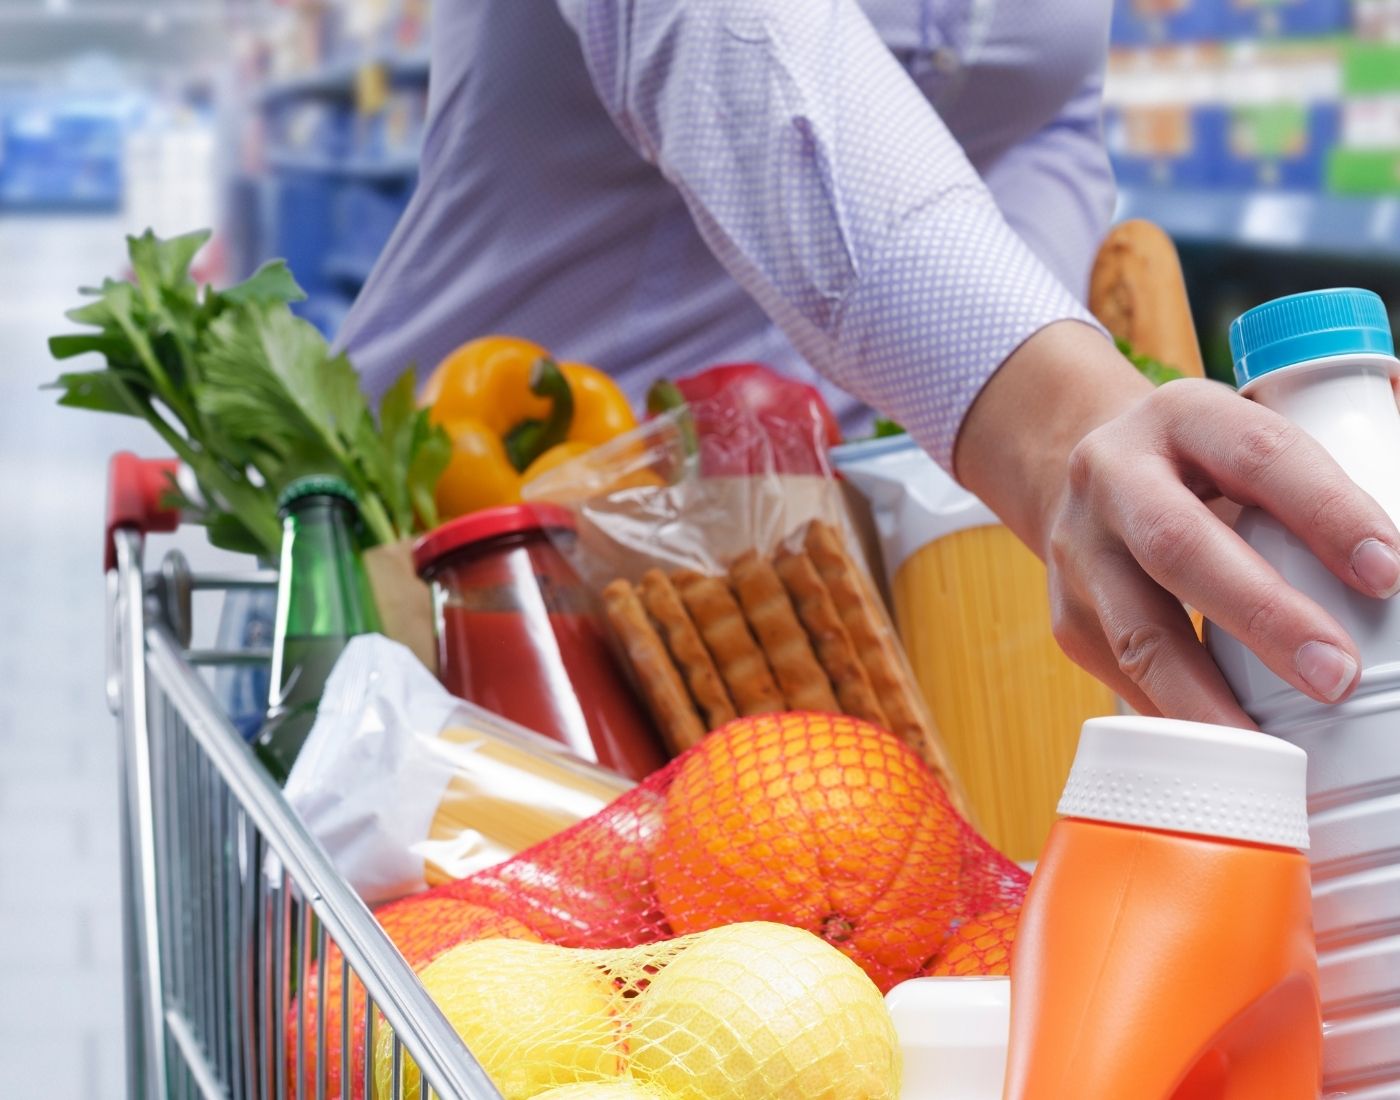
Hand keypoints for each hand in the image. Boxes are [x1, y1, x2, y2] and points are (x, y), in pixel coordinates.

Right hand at [954, 321, 1399, 727]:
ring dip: (1206, 696)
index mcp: (1178, 417)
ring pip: (1136, 631)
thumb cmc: (1201, 467)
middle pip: (1178, 546)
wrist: (1081, 472)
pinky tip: (1224, 753)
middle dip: (1261, 616)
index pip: (1257, 453)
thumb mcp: (1248, 442)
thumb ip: (1320, 484)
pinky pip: (1123, 678)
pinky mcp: (1067, 617)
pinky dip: (1178, 718)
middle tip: (1337, 674)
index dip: (1324, 510)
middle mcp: (1112, 476)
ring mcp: (1078, 551)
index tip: (1390, 571)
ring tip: (1269, 752)